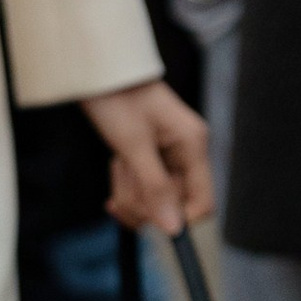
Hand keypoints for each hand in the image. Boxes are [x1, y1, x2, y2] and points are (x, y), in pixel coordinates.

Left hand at [86, 78, 213, 231]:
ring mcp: (169, 155)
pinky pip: (143, 185)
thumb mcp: (133, 145)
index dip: (177, 218)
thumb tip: (174, 228)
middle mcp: (186, 152)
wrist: (98, 71)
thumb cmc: (117, 99)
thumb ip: (155, 187)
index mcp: (193, 146)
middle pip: (173, 204)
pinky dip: (127, 183)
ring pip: (155, 197)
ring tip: (118, 163)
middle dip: (143, 202)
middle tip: (120, 184)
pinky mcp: (151, 155)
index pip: (202, 203)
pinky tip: (117, 165)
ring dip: (131, 191)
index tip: (147, 218)